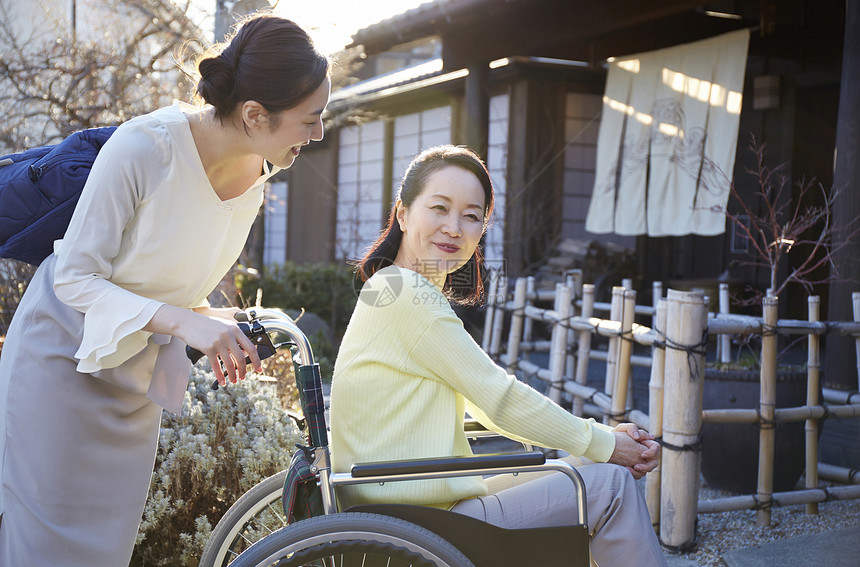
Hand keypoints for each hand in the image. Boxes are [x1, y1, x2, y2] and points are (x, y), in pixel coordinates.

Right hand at [147, 305, 262, 385]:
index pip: (251, 347)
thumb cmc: (208, 325)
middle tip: (243, 377)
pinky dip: (220, 376)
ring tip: (234, 380)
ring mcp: (218, 342)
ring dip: (233, 375)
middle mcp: (228, 335)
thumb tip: (246, 352)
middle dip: (243, 371)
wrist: (188, 322)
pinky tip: (222, 381)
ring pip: (229, 364)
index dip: (256, 360)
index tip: (259, 369)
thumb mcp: (225, 326)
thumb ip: (235, 336)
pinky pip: (216, 366)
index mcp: (235, 329)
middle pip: (241, 358)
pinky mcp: (208, 348)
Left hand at [608, 424, 660, 478]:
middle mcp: (645, 453)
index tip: (642, 454)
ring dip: (639, 472)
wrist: (607, 445)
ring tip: (628, 469)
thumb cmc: (616, 435)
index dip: (652, 452)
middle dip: (647, 466)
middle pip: (654, 462)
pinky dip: (633, 474)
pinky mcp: (634, 469)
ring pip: (647, 471)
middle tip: (636, 466)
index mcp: (645, 443)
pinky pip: (638, 475)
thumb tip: (638, 437)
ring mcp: (640, 462)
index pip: (656, 448)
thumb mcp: (622, 428)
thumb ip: (631, 428)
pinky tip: (624, 470)